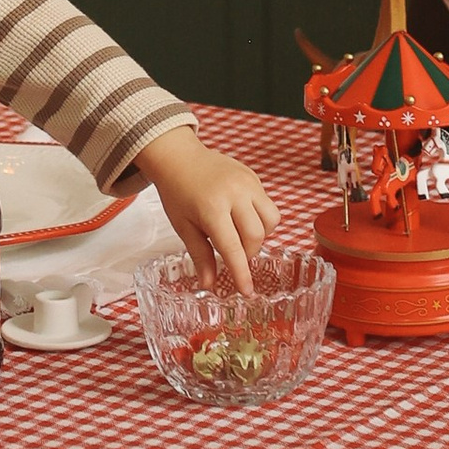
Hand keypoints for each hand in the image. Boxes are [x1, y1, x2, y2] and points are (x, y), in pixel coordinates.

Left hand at [137, 128, 277, 295]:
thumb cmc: (177, 193)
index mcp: (212, 208)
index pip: (232, 247)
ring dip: (260, 235)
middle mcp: (234, 193)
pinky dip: (260, 218)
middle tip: (233, 253)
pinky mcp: (254, 177)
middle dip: (248, 252)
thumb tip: (209, 285)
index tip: (247, 291)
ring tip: (240, 234)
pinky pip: (268, 205)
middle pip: (256, 235)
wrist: (179, 157)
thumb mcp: (183, 227)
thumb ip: (200, 256)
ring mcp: (247, 182)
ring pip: (270, 219)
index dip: (241, 272)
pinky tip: (241, 216)